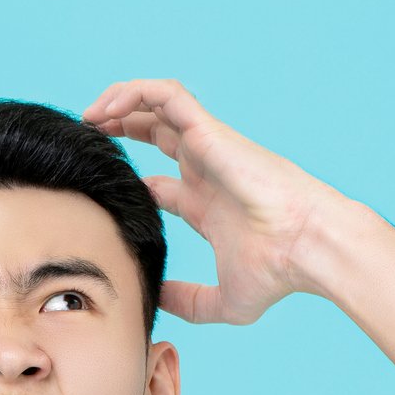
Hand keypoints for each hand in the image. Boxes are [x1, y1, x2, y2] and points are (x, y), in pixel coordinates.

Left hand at [82, 79, 343, 324]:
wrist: (309, 247)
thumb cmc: (279, 272)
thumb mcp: (224, 301)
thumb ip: (187, 301)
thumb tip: (154, 300)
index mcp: (207, 203)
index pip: (160, 182)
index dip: (129, 182)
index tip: (99, 191)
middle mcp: (206, 169)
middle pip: (156, 133)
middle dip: (119, 130)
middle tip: (85, 140)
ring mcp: (208, 147)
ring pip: (158, 105)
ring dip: (120, 104)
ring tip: (88, 117)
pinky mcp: (209, 131)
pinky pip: (166, 95)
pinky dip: (135, 93)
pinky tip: (107, 110)